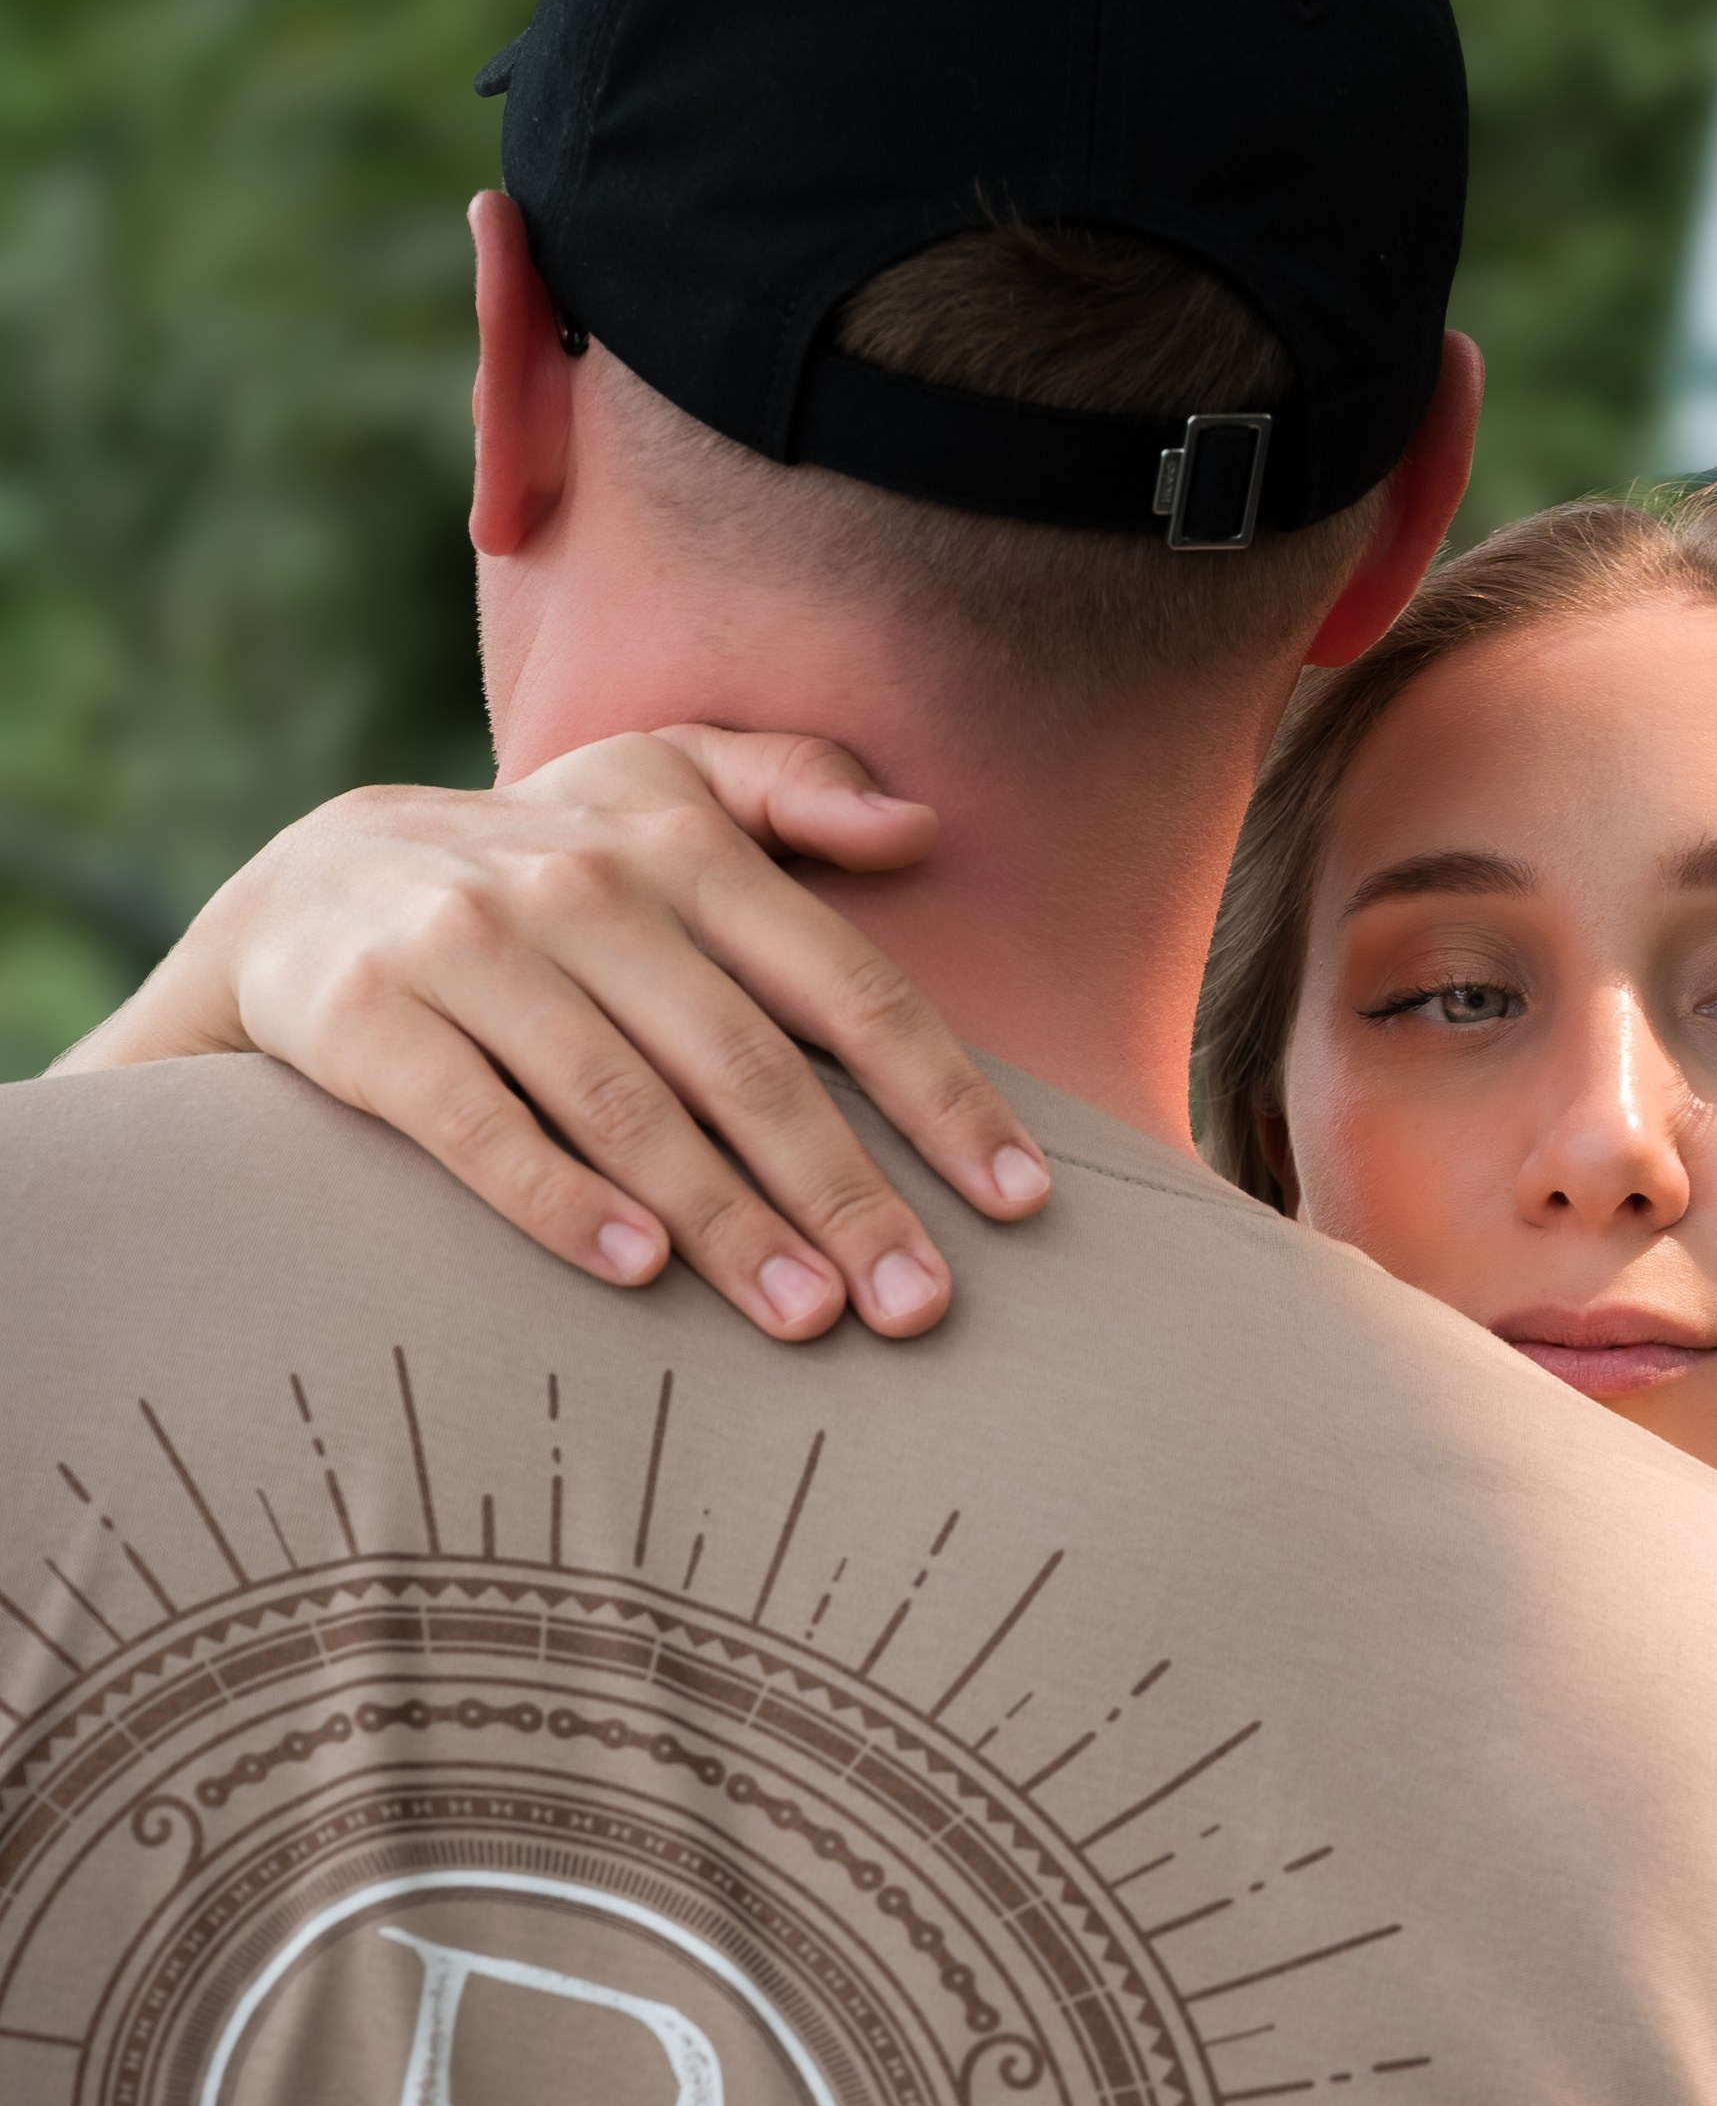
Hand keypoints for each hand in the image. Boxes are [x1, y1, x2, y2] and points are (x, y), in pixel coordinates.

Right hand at [54, 726, 1050, 1342]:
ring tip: (805, 1320)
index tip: (1019, 1201)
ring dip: (725, 1220)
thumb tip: (922, 825)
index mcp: (678, 847)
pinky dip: (560, 1199)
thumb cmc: (536, 866)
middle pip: (745, 1063)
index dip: (940, 1095)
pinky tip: (636, 1272)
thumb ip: (790, 785)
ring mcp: (472, 950)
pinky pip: (480, 1123)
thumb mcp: (655, 785)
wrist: (307, 888)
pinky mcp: (372, 1018)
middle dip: (843, 1192)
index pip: (843, 986)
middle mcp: (583, 889)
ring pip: (624, 1103)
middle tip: (918, 1307)